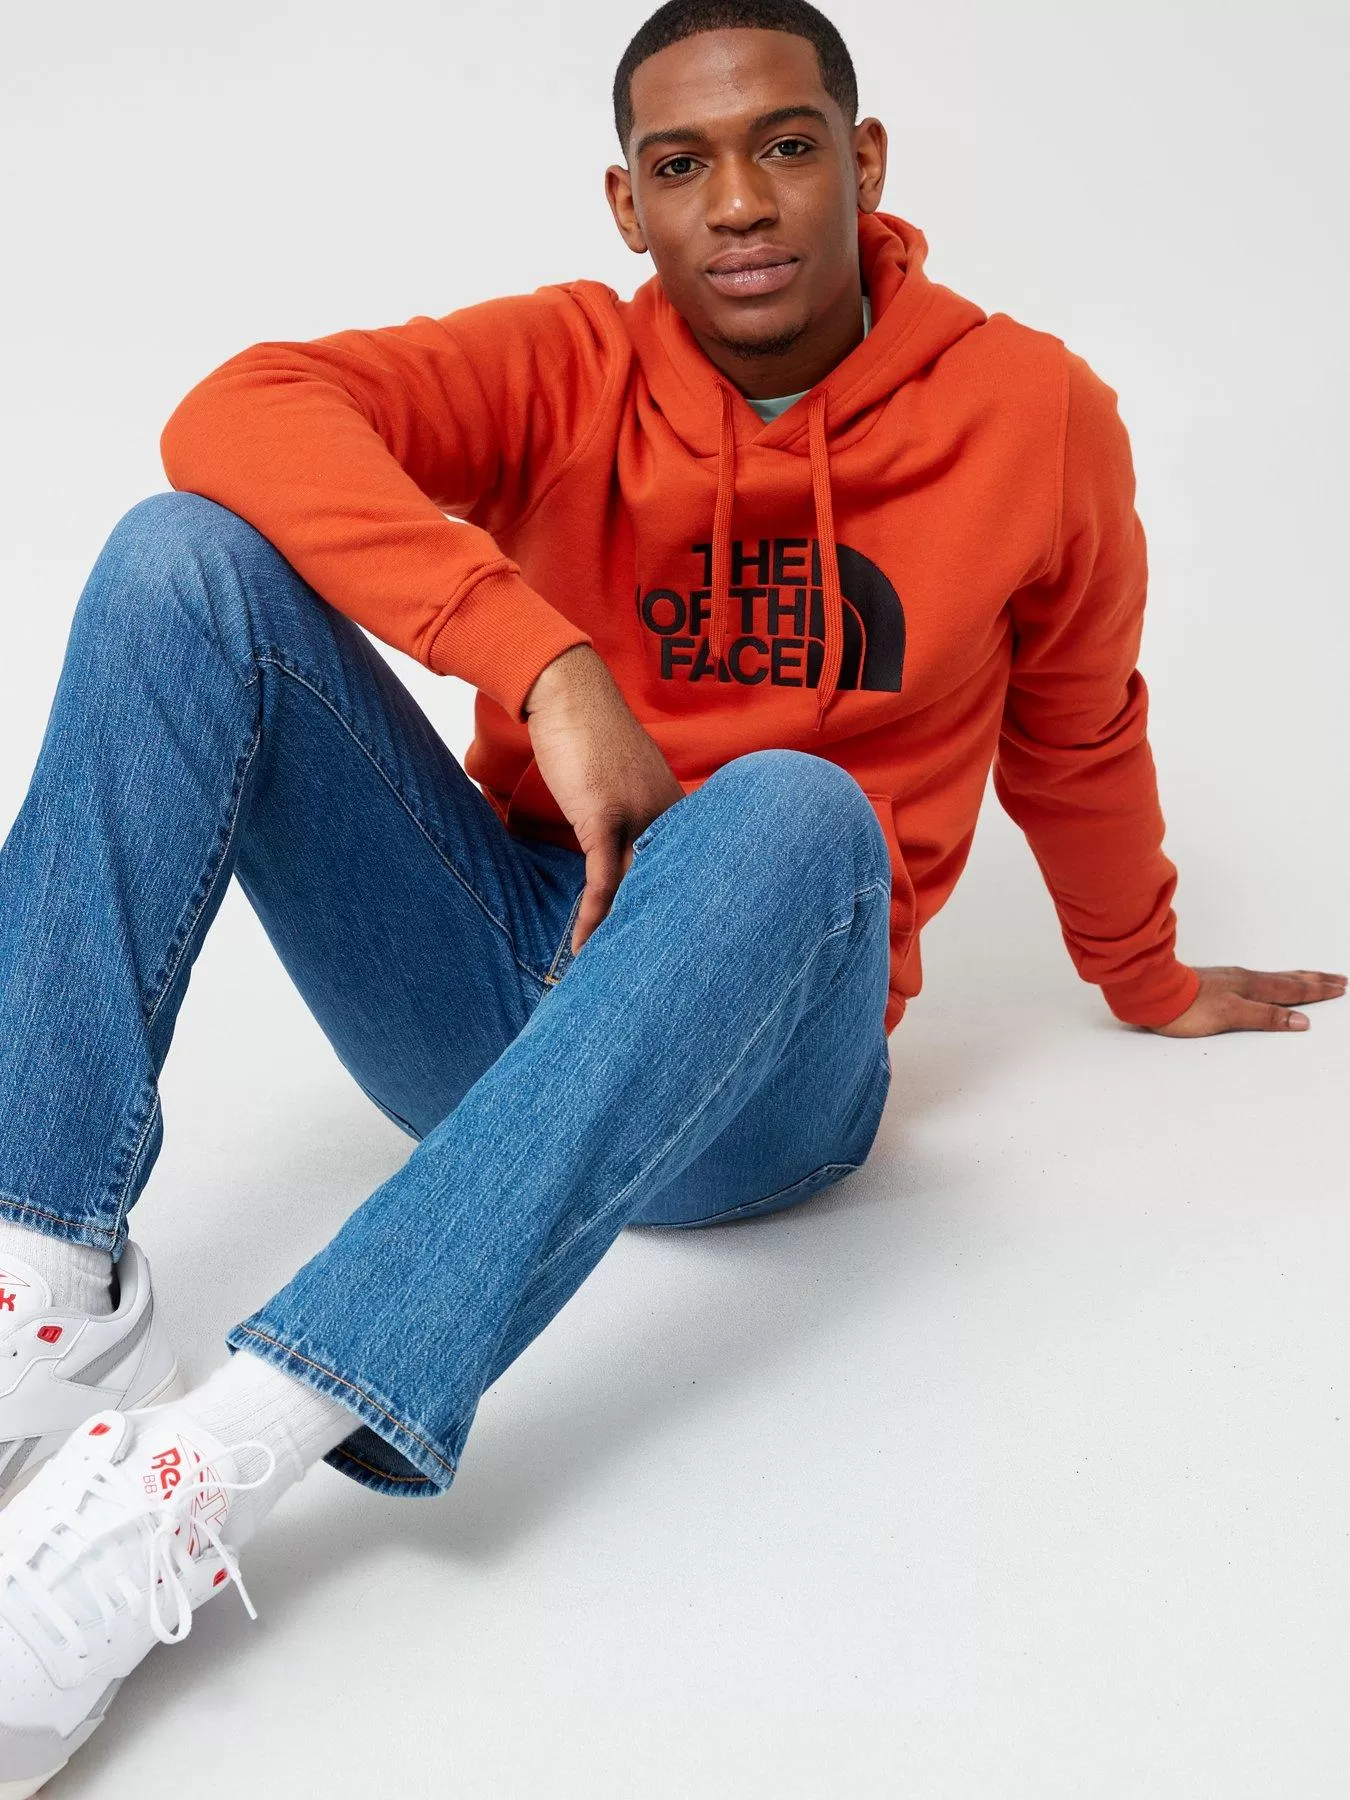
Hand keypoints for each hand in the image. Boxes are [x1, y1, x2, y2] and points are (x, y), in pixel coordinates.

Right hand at [523, 645, 684, 954]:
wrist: (567, 690)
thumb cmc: (589, 734)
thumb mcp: (619, 782)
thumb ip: (629, 819)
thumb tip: (623, 855)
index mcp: (677, 811)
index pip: (690, 876)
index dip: (686, 919)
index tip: (687, 958)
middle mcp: (669, 816)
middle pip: (674, 889)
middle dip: (668, 939)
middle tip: (668, 987)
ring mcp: (640, 816)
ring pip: (641, 890)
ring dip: (627, 938)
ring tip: (621, 981)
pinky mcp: (604, 815)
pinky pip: (602, 878)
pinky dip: (593, 915)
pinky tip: (584, 947)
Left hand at [1147, 965, 1346, 1036]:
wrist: (1150, 993)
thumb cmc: (1186, 1007)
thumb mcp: (1230, 1015)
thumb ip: (1265, 1017)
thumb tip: (1301, 1020)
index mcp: (1250, 986)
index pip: (1291, 989)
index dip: (1317, 991)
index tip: (1340, 988)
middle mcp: (1243, 979)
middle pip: (1287, 979)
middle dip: (1314, 980)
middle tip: (1338, 979)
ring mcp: (1229, 979)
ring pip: (1272, 978)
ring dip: (1296, 978)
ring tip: (1311, 976)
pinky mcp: (1216, 984)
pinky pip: (1256, 980)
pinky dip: (1273, 980)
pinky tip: (1266, 982)